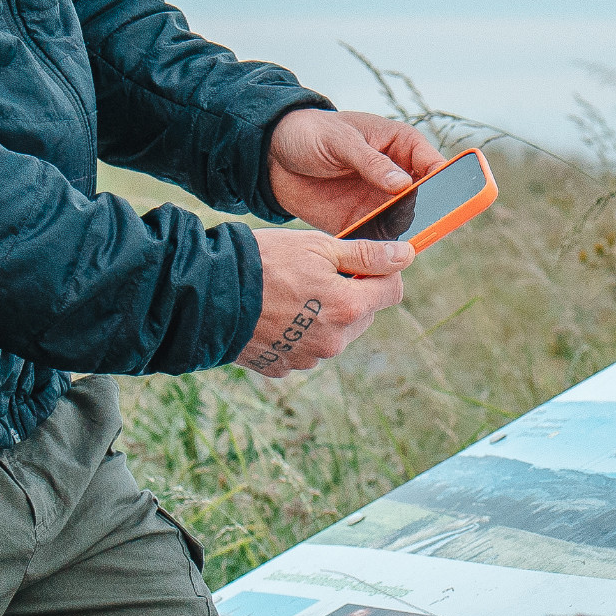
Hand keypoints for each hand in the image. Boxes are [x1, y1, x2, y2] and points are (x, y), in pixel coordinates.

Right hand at [242, 227, 413, 376]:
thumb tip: (406, 255)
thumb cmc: (264, 262)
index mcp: (348, 309)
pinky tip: (274, 314)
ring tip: (289, 294)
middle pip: (363, 315)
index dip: (381, 273)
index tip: (359, 262)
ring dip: (323, 316)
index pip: (392, 292)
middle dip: (350, 295)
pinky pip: (304, 349)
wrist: (208, 294)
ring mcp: (307, 359)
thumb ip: (367, 255)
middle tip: (315, 274)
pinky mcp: (283, 368)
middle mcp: (333, 342)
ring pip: (334, 334)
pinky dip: (297, 333)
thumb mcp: (319, 247)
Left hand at [265, 106, 447, 235]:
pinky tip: (376, 257)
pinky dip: (378, 250)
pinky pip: (377, 240)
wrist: (273, 156)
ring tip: (401, 247)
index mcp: (401, 145)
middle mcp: (397, 176)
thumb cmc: (312, 134)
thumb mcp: (340, 141)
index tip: (447, 198)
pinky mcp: (361, 222)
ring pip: (406, 224)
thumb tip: (404, 185)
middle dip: (430, 215)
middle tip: (429, 229)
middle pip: (427, 200)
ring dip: (405, 236)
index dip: (446, 182)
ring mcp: (380, 201)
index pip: (434, 165)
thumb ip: (371, 162)